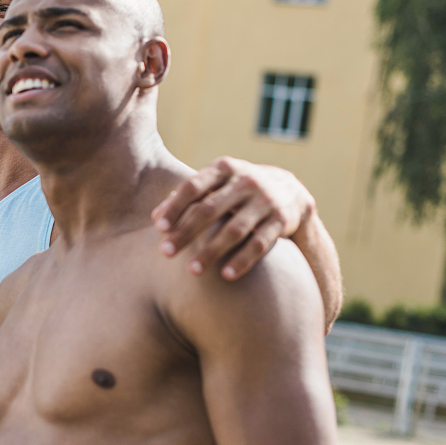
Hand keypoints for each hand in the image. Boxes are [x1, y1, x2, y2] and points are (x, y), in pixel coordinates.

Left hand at [152, 156, 315, 279]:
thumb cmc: (238, 190)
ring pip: (235, 229)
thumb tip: (154, 218)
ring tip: (193, 271)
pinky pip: (260, 243)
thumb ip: (188, 197)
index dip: (175, 207)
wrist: (291, 191)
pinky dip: (242, 260)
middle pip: (210, 209)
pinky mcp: (281, 219)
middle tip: (166, 252)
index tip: (159, 228)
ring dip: (212, 251)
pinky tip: (225, 275)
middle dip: (186, 232)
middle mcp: (245, 181)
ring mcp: (265, 200)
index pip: (193, 187)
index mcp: (224, 169)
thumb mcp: (217, 184)